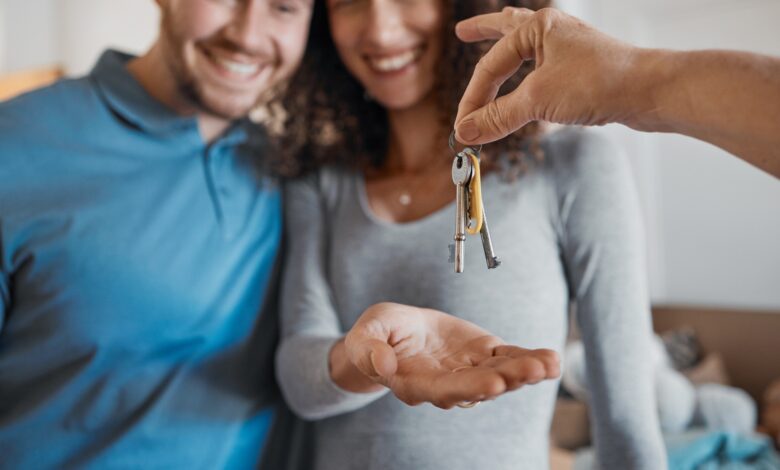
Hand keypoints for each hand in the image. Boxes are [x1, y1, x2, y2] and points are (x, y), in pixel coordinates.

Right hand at [342, 302, 559, 408]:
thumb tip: (382, 366)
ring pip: (499, 375)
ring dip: (524, 372)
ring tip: (548, 365)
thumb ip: (370, 350)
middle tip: (528, 374)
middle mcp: (446, 384)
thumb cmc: (376, 336)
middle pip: (478, 387)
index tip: (492, 384)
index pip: (443, 391)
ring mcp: (468, 370)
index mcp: (415, 384)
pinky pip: (508, 358)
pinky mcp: (482, 355)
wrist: (394, 332)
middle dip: (504, 381)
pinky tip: (550, 359)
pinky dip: (529, 358)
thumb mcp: (364, 335)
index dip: (468, 389)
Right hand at [454, 8, 646, 144]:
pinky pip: (542, 63)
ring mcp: (567, 47)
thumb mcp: (538, 100)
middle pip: (507, 29)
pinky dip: (527, 67)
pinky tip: (527, 72)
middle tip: (462, 32)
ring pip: (527, 43)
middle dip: (483, 31)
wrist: (649, 91)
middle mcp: (551, 31)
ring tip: (491, 34)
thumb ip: (498, 116)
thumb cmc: (598, 82)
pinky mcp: (579, 67)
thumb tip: (465, 131)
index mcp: (537, 27)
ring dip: (507, 43)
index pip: (490, 65)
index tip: (463, 127)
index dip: (473, 98)